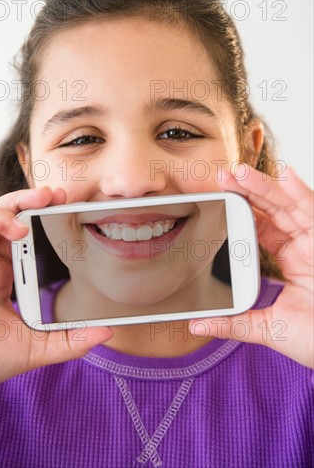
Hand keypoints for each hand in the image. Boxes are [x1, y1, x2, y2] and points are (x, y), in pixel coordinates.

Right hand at [0, 187, 112, 405]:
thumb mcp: (32, 348)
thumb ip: (68, 339)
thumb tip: (106, 332)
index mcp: (7, 271)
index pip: (27, 233)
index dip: (43, 216)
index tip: (67, 206)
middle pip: (6, 215)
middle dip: (29, 200)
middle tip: (53, 196)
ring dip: (4, 211)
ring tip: (23, 223)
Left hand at [189, 164, 313, 367]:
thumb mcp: (269, 328)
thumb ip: (235, 323)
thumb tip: (198, 324)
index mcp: (290, 261)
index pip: (262, 228)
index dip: (242, 212)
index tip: (219, 200)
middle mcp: (303, 246)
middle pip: (272, 210)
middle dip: (247, 191)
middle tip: (221, 176)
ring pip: (289, 205)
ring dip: (265, 187)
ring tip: (239, 172)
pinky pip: (313, 212)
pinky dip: (301, 193)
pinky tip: (286, 176)